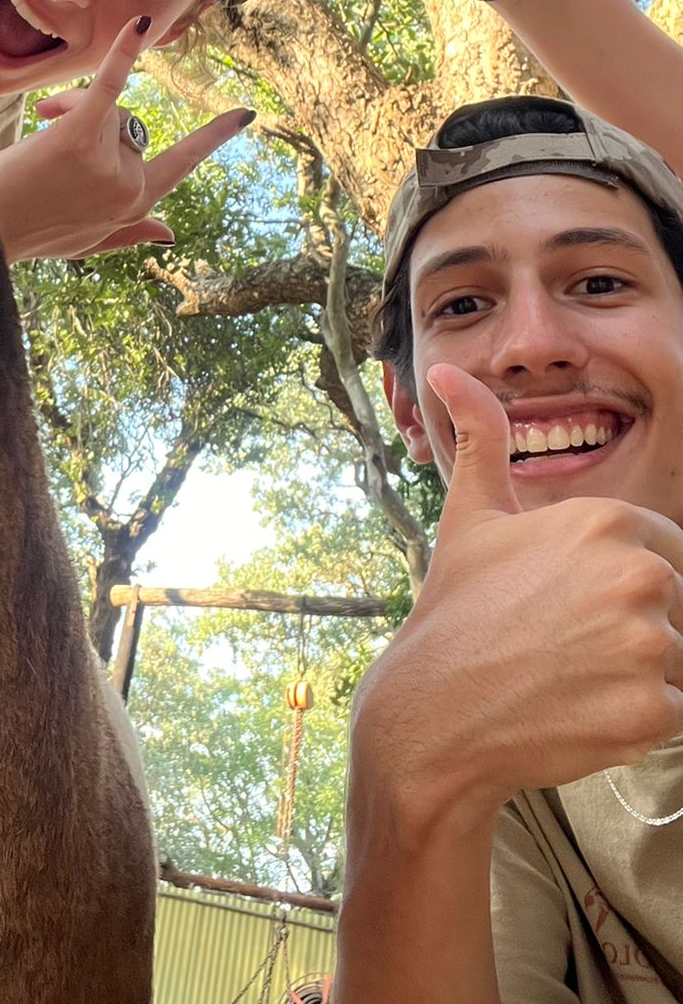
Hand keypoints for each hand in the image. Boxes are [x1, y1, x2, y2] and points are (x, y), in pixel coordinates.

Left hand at [0, 15, 254, 262]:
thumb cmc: (28, 233)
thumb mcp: (87, 243)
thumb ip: (130, 234)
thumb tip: (170, 232)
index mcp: (135, 206)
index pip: (183, 163)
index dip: (212, 138)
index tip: (244, 114)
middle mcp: (129, 186)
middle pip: (131, 125)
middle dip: (96, 118)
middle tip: (48, 125)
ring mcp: (108, 162)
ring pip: (110, 109)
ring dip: (76, 104)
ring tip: (41, 122)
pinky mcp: (80, 135)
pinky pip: (109, 85)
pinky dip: (124, 54)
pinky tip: (140, 25)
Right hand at [355, 365, 682, 821]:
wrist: (433, 709)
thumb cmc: (455, 608)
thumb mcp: (471, 513)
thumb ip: (483, 436)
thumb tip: (447, 370)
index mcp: (607, 521)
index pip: (666, 553)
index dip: (623, 584)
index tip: (574, 606)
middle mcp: (637, 575)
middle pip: (678, 606)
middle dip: (636, 630)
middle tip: (570, 646)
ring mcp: (648, 646)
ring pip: (681, 661)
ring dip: (639, 676)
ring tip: (573, 677)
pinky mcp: (653, 711)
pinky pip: (676, 713)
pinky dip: (636, 720)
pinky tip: (579, 709)